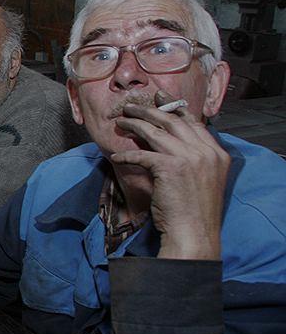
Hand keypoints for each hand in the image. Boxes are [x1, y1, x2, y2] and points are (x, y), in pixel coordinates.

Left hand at [110, 90, 229, 259]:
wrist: (194, 234)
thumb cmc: (194, 212)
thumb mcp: (201, 178)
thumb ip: (191, 158)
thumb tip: (166, 143)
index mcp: (217, 153)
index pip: (193, 122)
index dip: (174, 108)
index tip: (160, 99)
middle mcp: (206, 152)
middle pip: (173, 121)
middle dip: (150, 111)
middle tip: (132, 107)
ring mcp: (190, 158)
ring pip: (156, 132)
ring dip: (135, 124)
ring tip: (121, 122)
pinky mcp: (171, 168)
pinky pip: (142, 155)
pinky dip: (127, 155)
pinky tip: (116, 157)